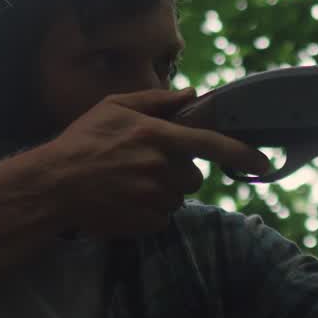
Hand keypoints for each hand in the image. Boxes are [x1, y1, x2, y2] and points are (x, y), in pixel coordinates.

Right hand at [38, 87, 270, 234]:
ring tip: (129, 182)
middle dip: (177, 172)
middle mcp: (160, 168)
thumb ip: (156, 100)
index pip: (212, 145)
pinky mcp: (145, 222)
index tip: (264, 162)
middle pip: (193, 176)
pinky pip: (162, 218)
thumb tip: (192, 94)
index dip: (243, 153)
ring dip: (163, 192)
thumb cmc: (82, 140)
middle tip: (146, 165)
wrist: (53, 185)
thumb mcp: (114, 107)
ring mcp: (153, 198)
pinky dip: (149, 211)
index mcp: (157, 137)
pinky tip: (125, 199)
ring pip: (177, 198)